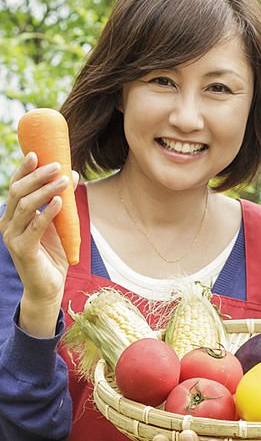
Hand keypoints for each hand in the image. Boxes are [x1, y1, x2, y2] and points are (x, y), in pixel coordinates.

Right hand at [0, 154, 76, 333]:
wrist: (48, 287)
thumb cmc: (52, 255)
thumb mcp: (58, 224)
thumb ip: (61, 202)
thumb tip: (72, 174)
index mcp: (12, 216)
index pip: (15, 187)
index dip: (24, 169)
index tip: (36, 153)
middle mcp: (7, 224)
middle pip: (19, 192)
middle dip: (37, 176)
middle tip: (56, 165)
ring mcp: (13, 237)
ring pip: (27, 206)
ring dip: (46, 191)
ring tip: (64, 180)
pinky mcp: (23, 250)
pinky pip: (36, 227)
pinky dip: (49, 212)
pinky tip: (61, 202)